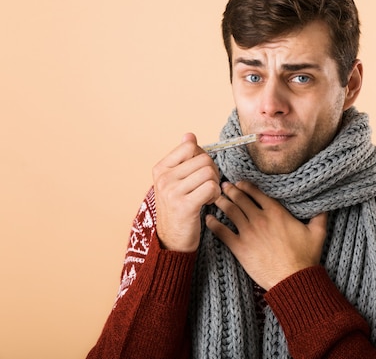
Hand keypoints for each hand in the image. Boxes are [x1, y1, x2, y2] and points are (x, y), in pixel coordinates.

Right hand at [152, 133, 220, 251]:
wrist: (171, 240)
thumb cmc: (177, 208)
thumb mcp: (175, 181)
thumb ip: (182, 159)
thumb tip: (189, 135)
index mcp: (160, 168)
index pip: (189, 146)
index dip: (202, 156)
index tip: (199, 172)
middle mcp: (164, 178)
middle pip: (203, 159)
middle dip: (212, 171)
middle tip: (207, 186)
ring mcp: (172, 192)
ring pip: (209, 173)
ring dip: (214, 184)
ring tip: (207, 195)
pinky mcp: (184, 206)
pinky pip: (211, 187)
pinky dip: (215, 194)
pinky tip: (208, 202)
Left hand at [206, 181, 327, 289]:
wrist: (293, 279)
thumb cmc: (306, 257)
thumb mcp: (318, 233)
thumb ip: (319, 216)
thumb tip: (324, 205)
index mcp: (276, 212)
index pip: (256, 192)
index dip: (246, 185)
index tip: (239, 182)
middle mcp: (260, 218)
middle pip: (240, 198)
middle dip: (230, 190)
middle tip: (223, 185)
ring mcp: (248, 232)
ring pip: (230, 211)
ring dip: (221, 202)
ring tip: (215, 198)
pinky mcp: (240, 247)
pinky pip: (222, 232)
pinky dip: (213, 224)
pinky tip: (208, 219)